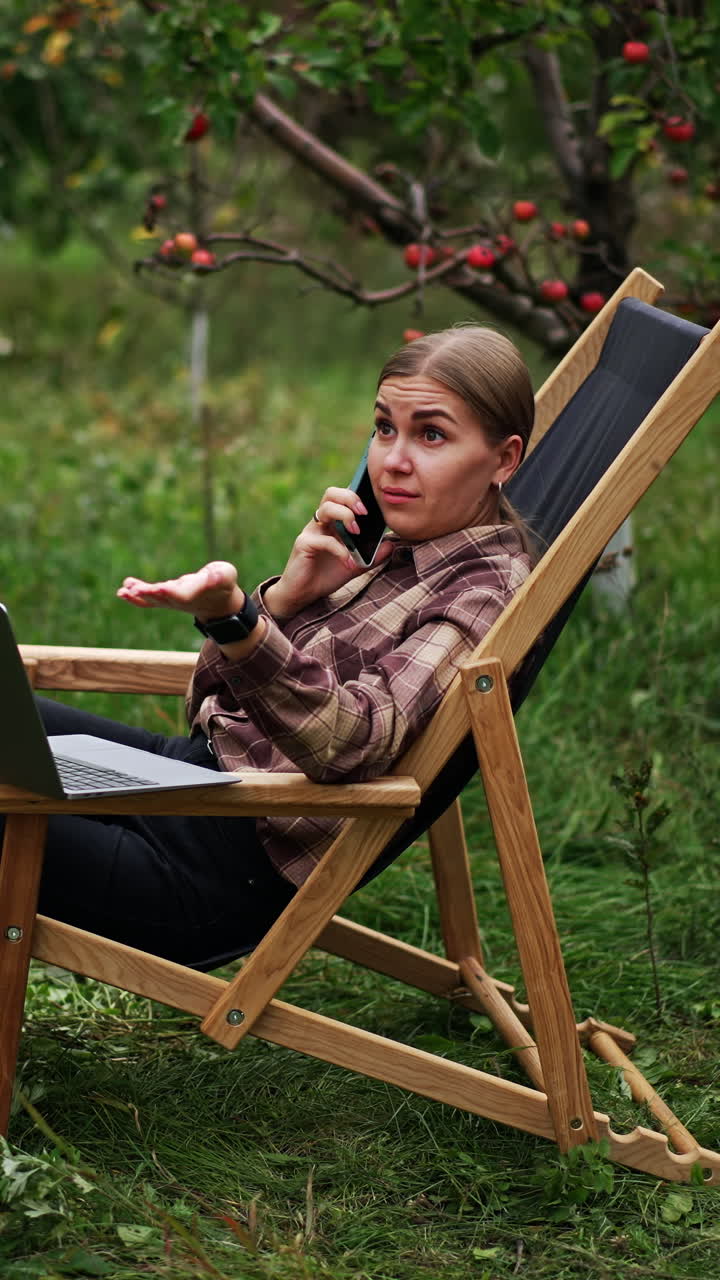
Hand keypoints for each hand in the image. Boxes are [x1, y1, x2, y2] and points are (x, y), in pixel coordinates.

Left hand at [117, 560, 243, 620]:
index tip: (160, 588)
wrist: (218, 603)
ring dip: (138, 595)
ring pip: (152, 599)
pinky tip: (123, 591)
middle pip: (162, 598)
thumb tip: (214, 576)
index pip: (182, 594)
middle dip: (148, 593)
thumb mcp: (226, 576)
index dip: (171, 591)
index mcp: (195, 593)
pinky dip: (135, 598)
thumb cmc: (223, 584)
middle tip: (134, 589)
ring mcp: (171, 601)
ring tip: (124, 589)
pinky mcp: (164, 598)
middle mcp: (180, 600)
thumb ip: (220, 576)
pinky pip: (148, 601)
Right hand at [264, 487, 391, 617]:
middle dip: (350, 498)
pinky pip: (324, 540)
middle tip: (364, 512)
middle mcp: (321, 522)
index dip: (357, 494)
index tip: (374, 505)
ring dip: (345, 516)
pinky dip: (340, 550)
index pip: (342, 496)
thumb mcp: (356, 565)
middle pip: (331, 493)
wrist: (304, 594)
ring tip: (357, 533)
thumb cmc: (327, 576)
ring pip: (326, 508)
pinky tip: (349, 563)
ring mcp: (311, 531)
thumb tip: (391, 544)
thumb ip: (373, 556)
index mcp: (333, 522)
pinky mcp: (303, 544)